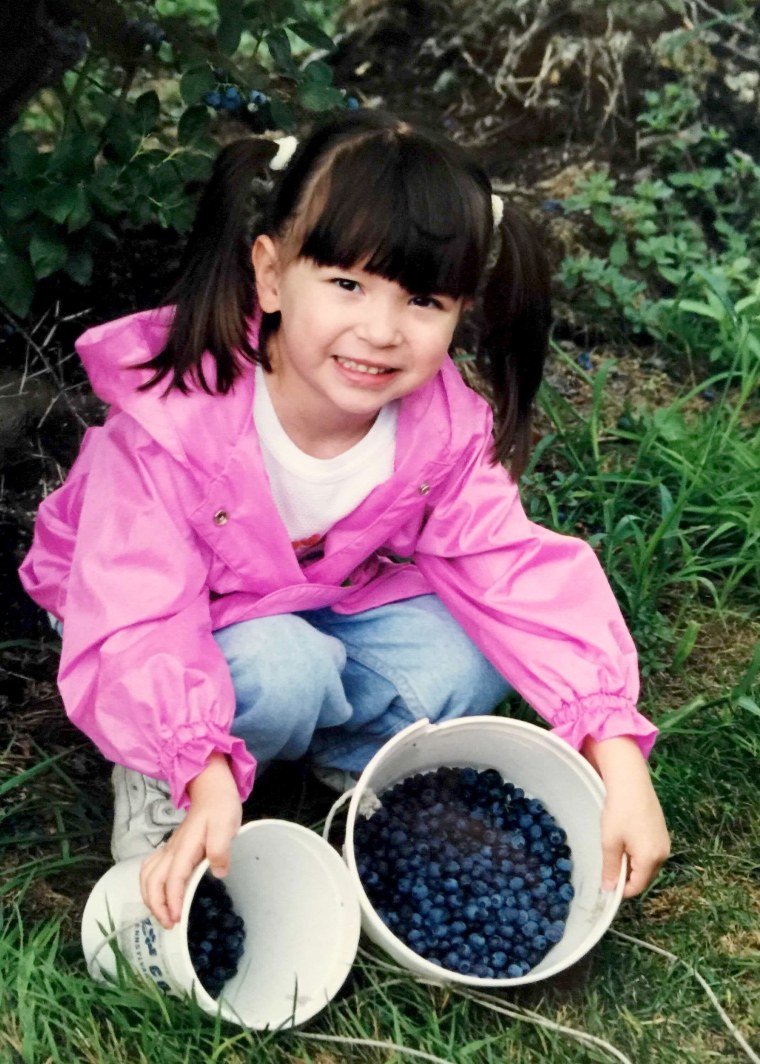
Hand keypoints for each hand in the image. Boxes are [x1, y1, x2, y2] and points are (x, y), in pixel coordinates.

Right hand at [139, 753, 241, 928]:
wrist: (211, 788)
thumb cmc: (220, 807)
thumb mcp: (226, 825)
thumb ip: (220, 849)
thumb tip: (218, 872)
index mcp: (185, 847)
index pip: (173, 879)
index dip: (172, 900)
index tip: (176, 919)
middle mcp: (172, 850)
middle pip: (152, 881)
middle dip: (157, 905)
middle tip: (170, 925)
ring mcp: (168, 849)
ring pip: (146, 876)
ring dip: (150, 898)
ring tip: (163, 915)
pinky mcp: (170, 850)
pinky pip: (150, 870)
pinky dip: (149, 887)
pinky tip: (159, 896)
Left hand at [582, 735, 670, 898]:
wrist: (631, 782)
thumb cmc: (619, 812)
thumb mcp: (610, 842)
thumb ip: (611, 868)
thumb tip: (609, 890)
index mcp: (651, 859)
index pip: (636, 887)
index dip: (620, 889)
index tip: (605, 882)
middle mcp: (663, 854)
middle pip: (643, 877)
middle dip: (626, 875)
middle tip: (608, 862)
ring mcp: (664, 843)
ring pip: (646, 864)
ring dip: (631, 863)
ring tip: (615, 846)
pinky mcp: (662, 833)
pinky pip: (649, 852)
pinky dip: (637, 852)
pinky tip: (624, 837)